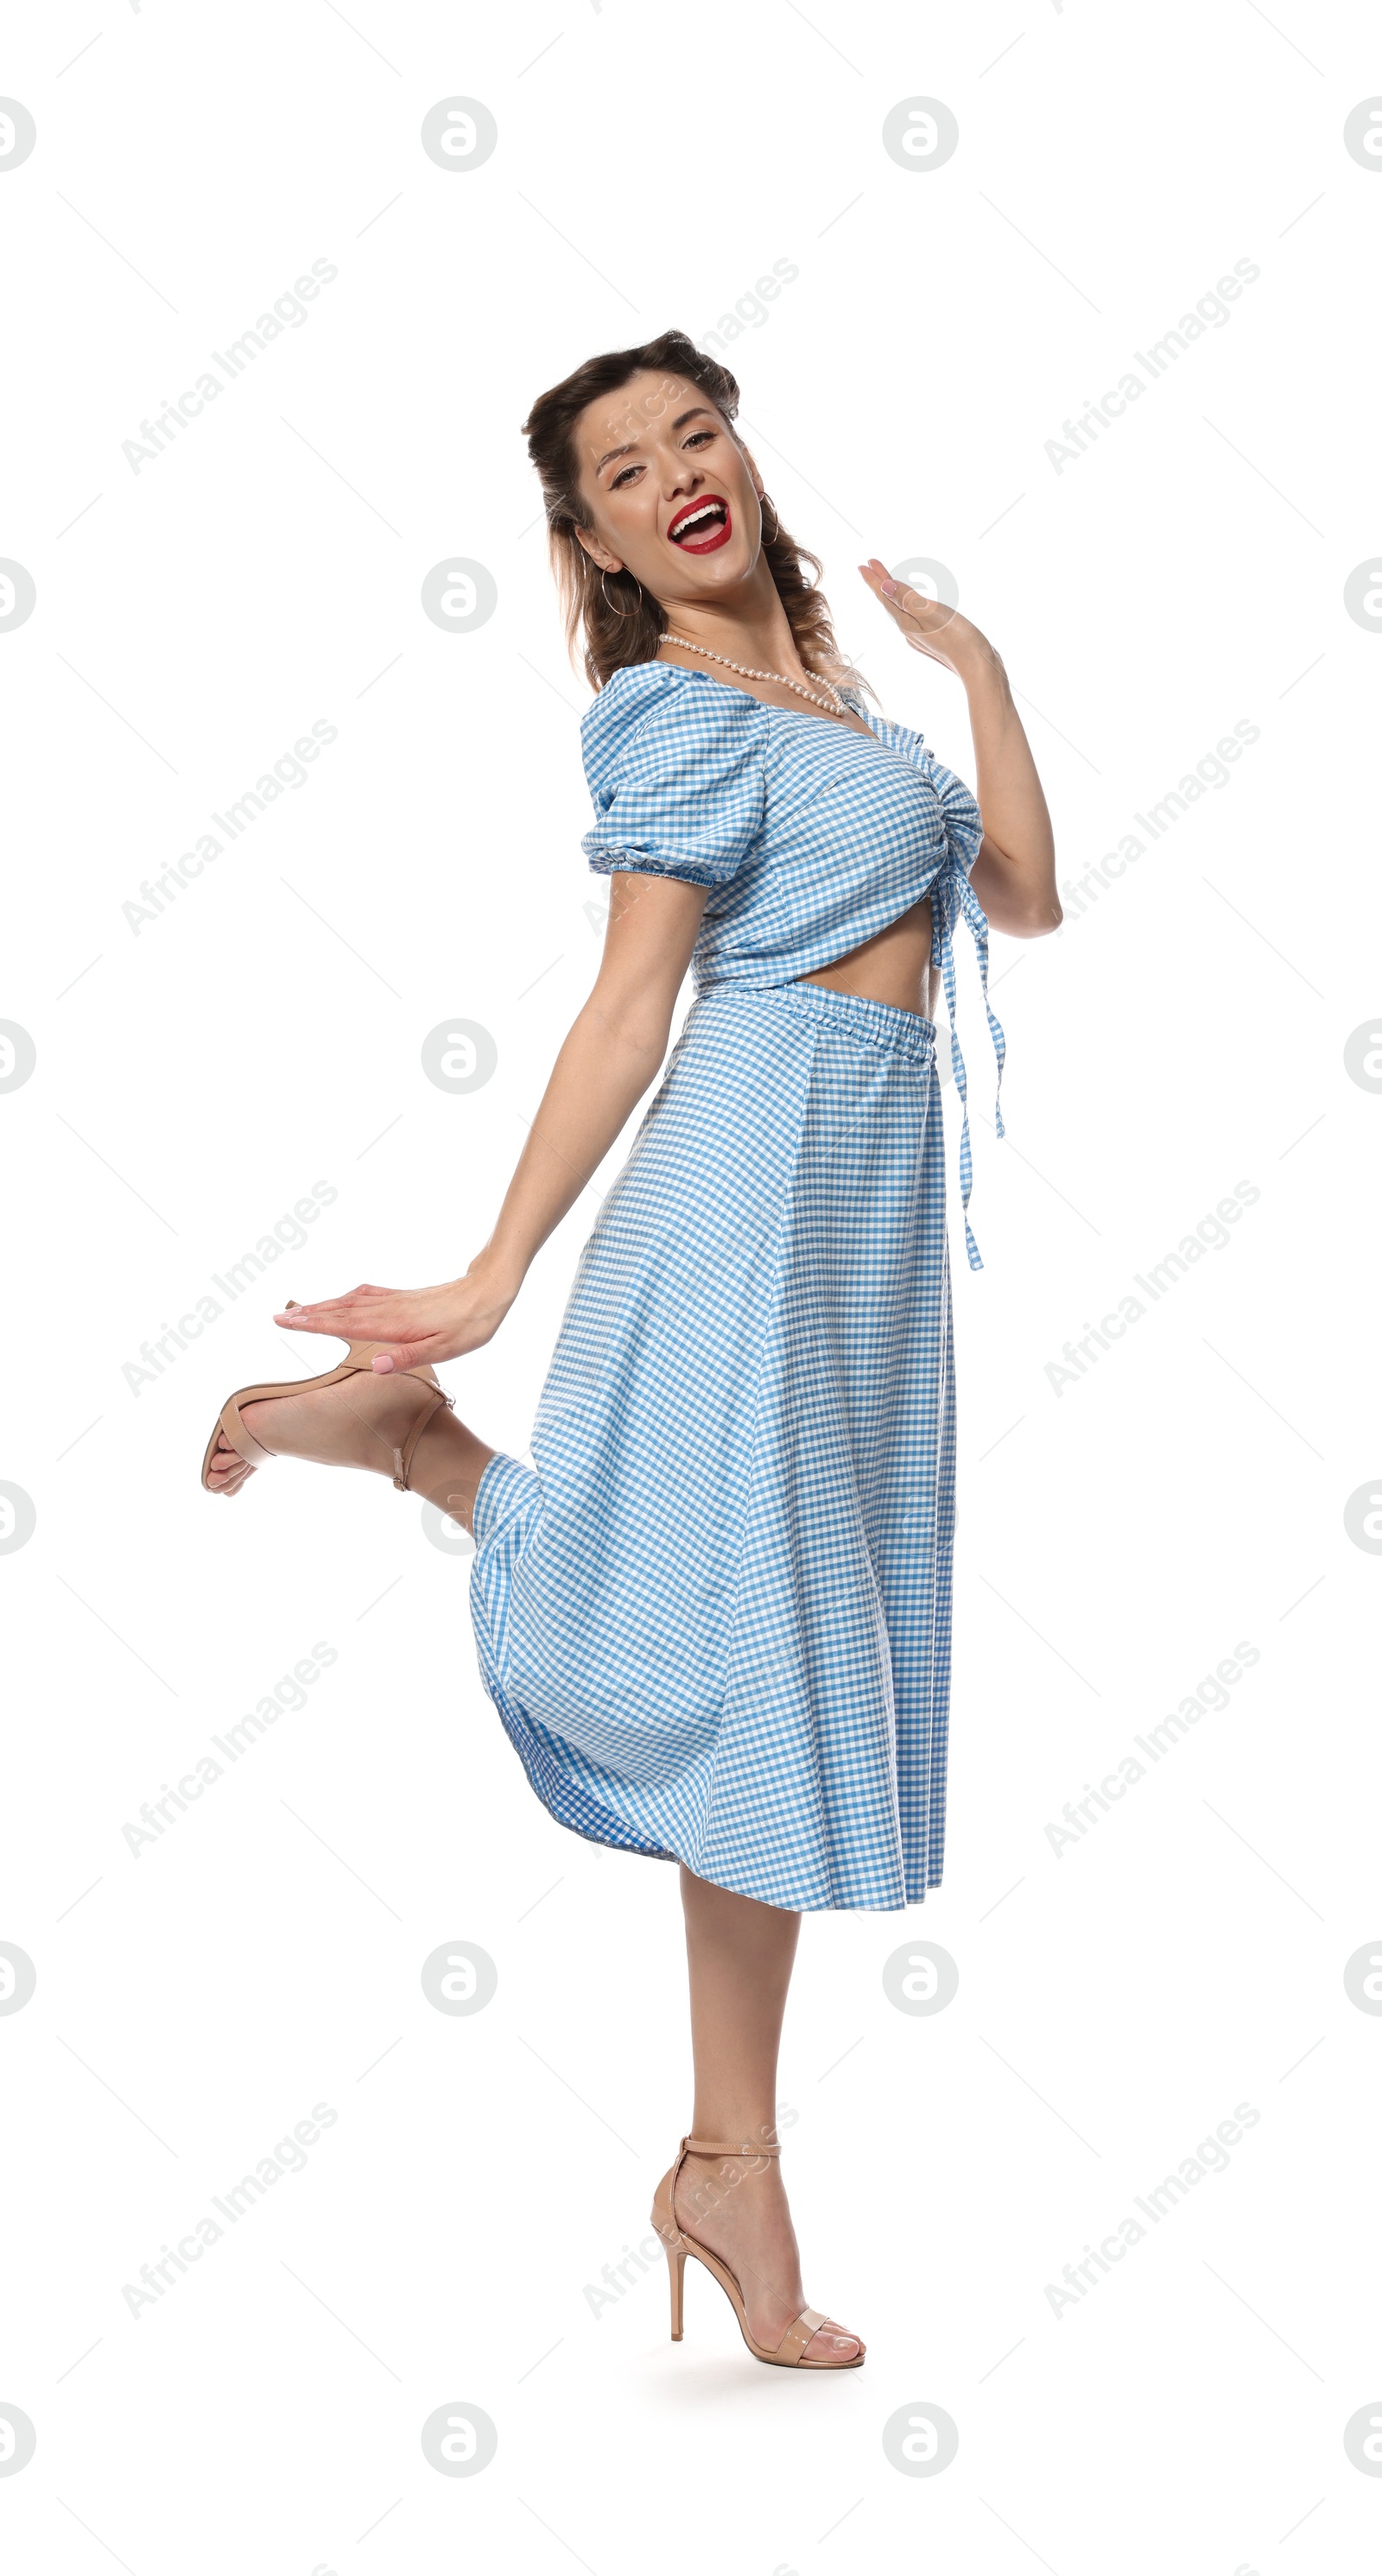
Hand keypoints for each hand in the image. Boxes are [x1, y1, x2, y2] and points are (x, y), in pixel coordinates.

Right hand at [272, 1261, 516, 1372]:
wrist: (490, 1291)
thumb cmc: (470, 1325)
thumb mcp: (445, 1350)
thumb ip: (407, 1358)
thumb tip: (373, 1366)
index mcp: (393, 1325)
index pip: (344, 1324)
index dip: (313, 1324)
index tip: (285, 1322)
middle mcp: (389, 1309)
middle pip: (340, 1311)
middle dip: (308, 1314)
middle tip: (278, 1317)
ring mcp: (395, 1301)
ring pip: (350, 1301)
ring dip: (323, 1305)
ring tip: (299, 1309)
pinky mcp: (405, 1297)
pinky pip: (366, 1296)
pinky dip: (346, 1297)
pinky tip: (343, 1298)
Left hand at [857, 556, 994, 679]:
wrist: (978, 667)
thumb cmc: (958, 638)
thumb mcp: (930, 613)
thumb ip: (907, 599)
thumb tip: (883, 586)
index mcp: (907, 623)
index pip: (885, 596)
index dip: (875, 579)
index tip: (864, 563)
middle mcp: (910, 631)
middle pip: (890, 603)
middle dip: (880, 583)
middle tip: (870, 565)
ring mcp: (921, 637)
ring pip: (900, 611)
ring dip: (892, 594)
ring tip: (885, 582)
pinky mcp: (934, 639)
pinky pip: (913, 617)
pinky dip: (906, 605)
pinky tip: (910, 607)